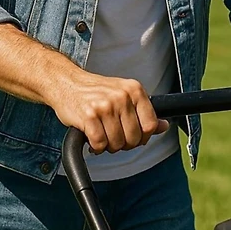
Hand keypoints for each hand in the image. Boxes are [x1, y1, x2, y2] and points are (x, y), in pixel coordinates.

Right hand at [54, 71, 168, 153]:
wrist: (66, 82)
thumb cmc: (96, 92)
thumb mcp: (123, 95)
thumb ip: (143, 111)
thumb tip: (164, 126)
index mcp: (134, 89)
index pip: (150, 125)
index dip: (142, 137)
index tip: (131, 136)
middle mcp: (122, 96)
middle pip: (134, 138)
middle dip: (123, 144)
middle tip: (112, 135)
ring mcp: (105, 105)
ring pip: (117, 144)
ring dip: (108, 146)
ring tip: (101, 134)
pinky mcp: (89, 116)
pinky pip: (100, 144)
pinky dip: (96, 147)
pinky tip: (91, 137)